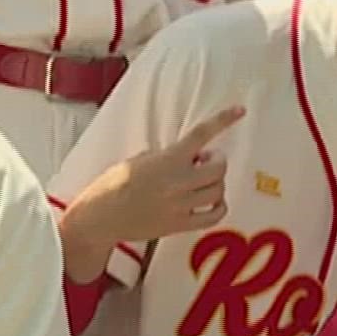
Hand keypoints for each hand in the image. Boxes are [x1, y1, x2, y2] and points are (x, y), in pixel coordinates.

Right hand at [68, 106, 242, 246]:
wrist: (96, 219)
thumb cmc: (109, 187)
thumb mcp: (135, 161)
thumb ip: (164, 157)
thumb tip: (186, 157)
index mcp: (166, 160)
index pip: (201, 134)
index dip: (223, 119)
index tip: (239, 110)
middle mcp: (177, 182)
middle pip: (219, 167)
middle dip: (216, 161)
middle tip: (202, 161)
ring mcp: (180, 205)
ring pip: (218, 190)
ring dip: (215, 182)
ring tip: (199, 182)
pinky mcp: (178, 225)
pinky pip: (214, 215)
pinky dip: (218, 206)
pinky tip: (210, 202)